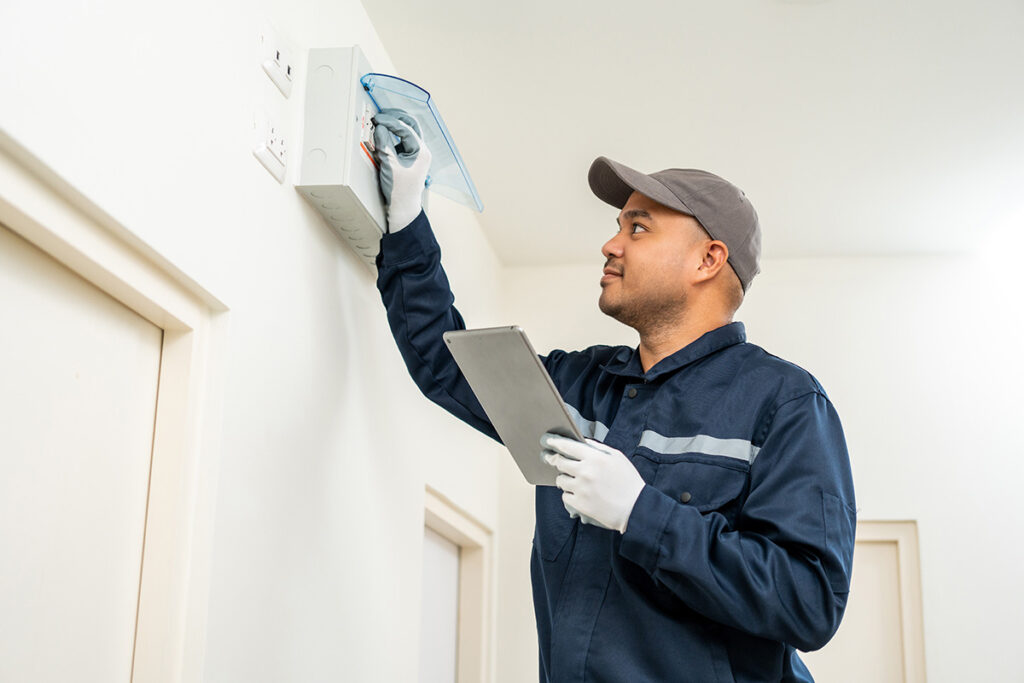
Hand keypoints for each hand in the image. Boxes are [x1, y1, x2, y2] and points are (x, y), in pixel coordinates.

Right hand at [372, 108, 431, 231]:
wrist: (403, 208)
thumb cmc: (399, 191)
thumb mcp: (389, 165)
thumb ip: (384, 144)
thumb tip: (379, 127)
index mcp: (421, 152)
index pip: (406, 128)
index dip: (390, 121)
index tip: (377, 119)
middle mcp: (421, 151)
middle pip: (411, 124)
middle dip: (396, 117)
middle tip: (381, 115)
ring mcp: (416, 154)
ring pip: (407, 131)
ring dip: (395, 125)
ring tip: (381, 123)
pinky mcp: (409, 158)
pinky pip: (402, 140)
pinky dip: (392, 135)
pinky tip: (383, 136)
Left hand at [541, 434, 644, 533]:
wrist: (635, 508)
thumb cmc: (628, 481)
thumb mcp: (617, 457)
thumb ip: (598, 448)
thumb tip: (582, 442)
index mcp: (595, 458)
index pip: (568, 446)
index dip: (555, 443)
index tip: (548, 441)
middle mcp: (585, 472)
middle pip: (559, 462)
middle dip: (555, 460)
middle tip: (553, 460)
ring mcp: (581, 489)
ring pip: (560, 480)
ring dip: (564, 479)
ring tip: (575, 481)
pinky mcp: (579, 504)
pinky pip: (564, 496)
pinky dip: (569, 494)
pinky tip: (579, 494)